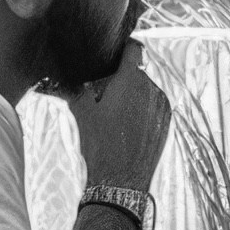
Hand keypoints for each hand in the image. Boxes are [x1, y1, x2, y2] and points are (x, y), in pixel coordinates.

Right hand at [64, 55, 176, 197]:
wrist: (120, 179)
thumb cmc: (99, 144)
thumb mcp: (81, 112)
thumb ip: (75, 87)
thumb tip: (62, 76)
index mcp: (130, 80)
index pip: (133, 49)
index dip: (123, 49)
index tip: (115, 54)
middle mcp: (151, 89)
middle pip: (137, 73)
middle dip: (122, 79)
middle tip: (106, 96)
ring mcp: (162, 106)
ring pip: (146, 90)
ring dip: (134, 95)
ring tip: (117, 116)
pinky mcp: (167, 122)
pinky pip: (154, 106)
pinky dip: (144, 110)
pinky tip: (129, 126)